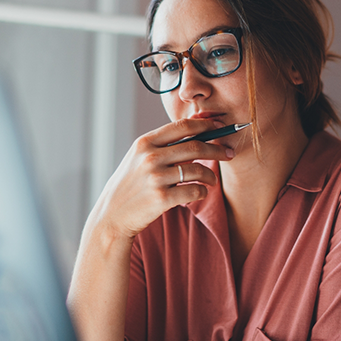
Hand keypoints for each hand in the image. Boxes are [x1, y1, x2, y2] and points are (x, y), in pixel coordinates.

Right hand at [90, 119, 233, 238]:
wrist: (111, 216)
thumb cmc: (131, 185)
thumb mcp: (139, 158)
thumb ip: (163, 145)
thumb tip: (197, 130)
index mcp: (145, 142)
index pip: (182, 126)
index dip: (205, 124)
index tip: (220, 126)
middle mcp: (150, 157)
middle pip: (195, 146)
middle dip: (217, 149)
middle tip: (229, 153)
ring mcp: (155, 178)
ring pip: (198, 170)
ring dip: (211, 175)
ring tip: (212, 180)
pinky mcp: (161, 198)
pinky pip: (194, 191)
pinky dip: (202, 192)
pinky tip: (201, 192)